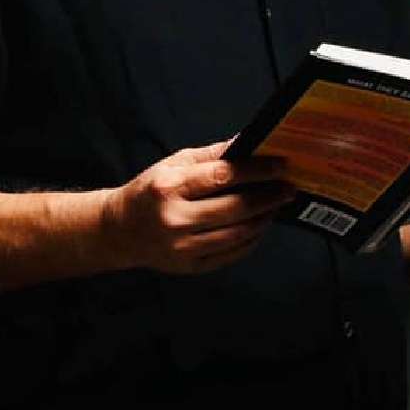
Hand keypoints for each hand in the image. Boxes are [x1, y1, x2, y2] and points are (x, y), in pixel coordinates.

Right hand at [102, 140, 295, 274]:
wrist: (120, 231)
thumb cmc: (149, 191)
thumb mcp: (174, 164)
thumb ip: (211, 155)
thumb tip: (247, 142)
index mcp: (170, 187)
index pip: (223, 177)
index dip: (257, 171)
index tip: (281, 165)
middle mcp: (176, 219)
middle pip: (235, 208)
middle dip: (268, 196)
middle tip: (289, 187)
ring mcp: (183, 247)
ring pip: (237, 234)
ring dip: (264, 218)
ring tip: (277, 205)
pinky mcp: (190, 267)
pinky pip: (230, 254)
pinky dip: (251, 239)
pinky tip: (260, 225)